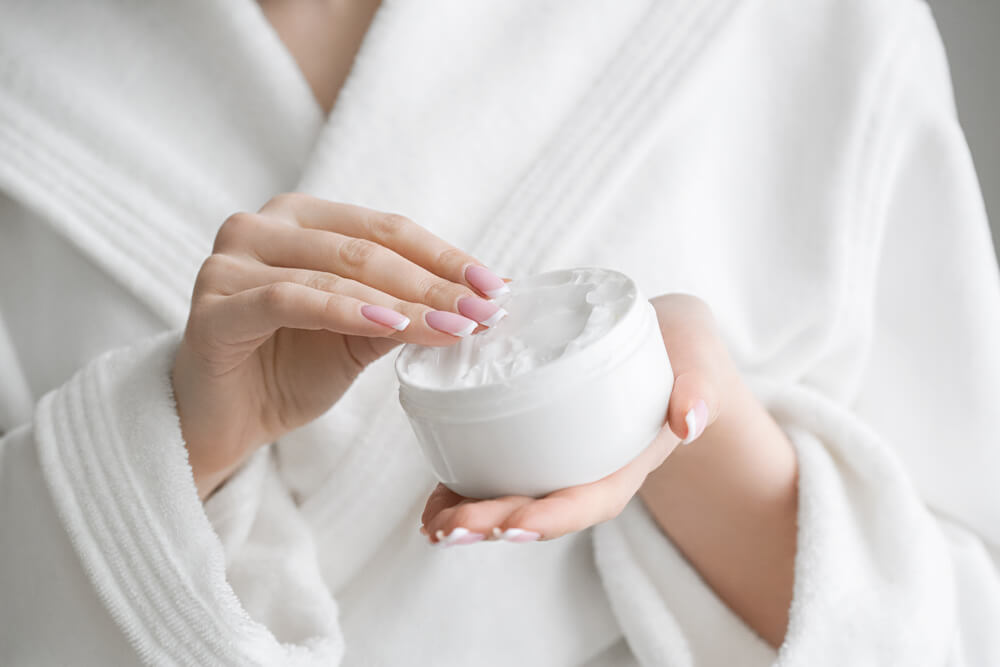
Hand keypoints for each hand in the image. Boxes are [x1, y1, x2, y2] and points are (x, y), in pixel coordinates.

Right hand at [172, 194, 508, 497]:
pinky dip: (345, 311)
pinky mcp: (214, 305)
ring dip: (403, 302)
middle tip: (484, 312)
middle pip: (366, 248)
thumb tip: (485, 299)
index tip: (497, 286)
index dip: (445, 256)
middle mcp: (262, 226)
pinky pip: (290, 299)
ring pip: (335, 271)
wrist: (224, 421)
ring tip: (453, 327)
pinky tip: (389, 327)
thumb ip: (407, 310)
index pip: (387, 229)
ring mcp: (231, 261)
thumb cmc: (290, 369)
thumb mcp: (362, 335)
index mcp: (301, 220)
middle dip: (434, 283)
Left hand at [420, 294, 737, 544]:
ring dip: (471, 516)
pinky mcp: (535, 441)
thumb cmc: (682, 350)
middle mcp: (589, 470)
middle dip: (495, 523)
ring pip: (513, 498)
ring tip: (432, 525)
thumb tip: (688, 421)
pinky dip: (462, 491)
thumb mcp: (697, 359)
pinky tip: (431, 507)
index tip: (511, 526)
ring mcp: (560, 460)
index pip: (590, 500)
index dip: (551, 517)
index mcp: (626, 460)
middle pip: (541, 508)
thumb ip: (698, 386)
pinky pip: (496, 472)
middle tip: (449, 528)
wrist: (667, 341)